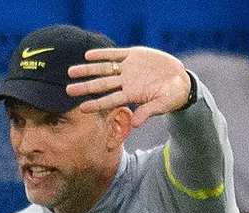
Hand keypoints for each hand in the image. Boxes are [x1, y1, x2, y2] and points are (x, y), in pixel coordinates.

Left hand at [66, 46, 191, 127]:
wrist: (180, 80)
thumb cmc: (171, 97)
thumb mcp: (162, 105)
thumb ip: (148, 112)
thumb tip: (136, 124)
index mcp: (132, 95)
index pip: (110, 100)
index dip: (96, 104)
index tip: (81, 108)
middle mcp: (126, 82)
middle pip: (101, 85)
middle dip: (85, 87)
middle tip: (68, 90)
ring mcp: (128, 68)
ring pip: (104, 69)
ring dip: (88, 70)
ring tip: (71, 71)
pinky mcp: (134, 55)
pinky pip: (115, 54)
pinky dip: (103, 54)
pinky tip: (88, 55)